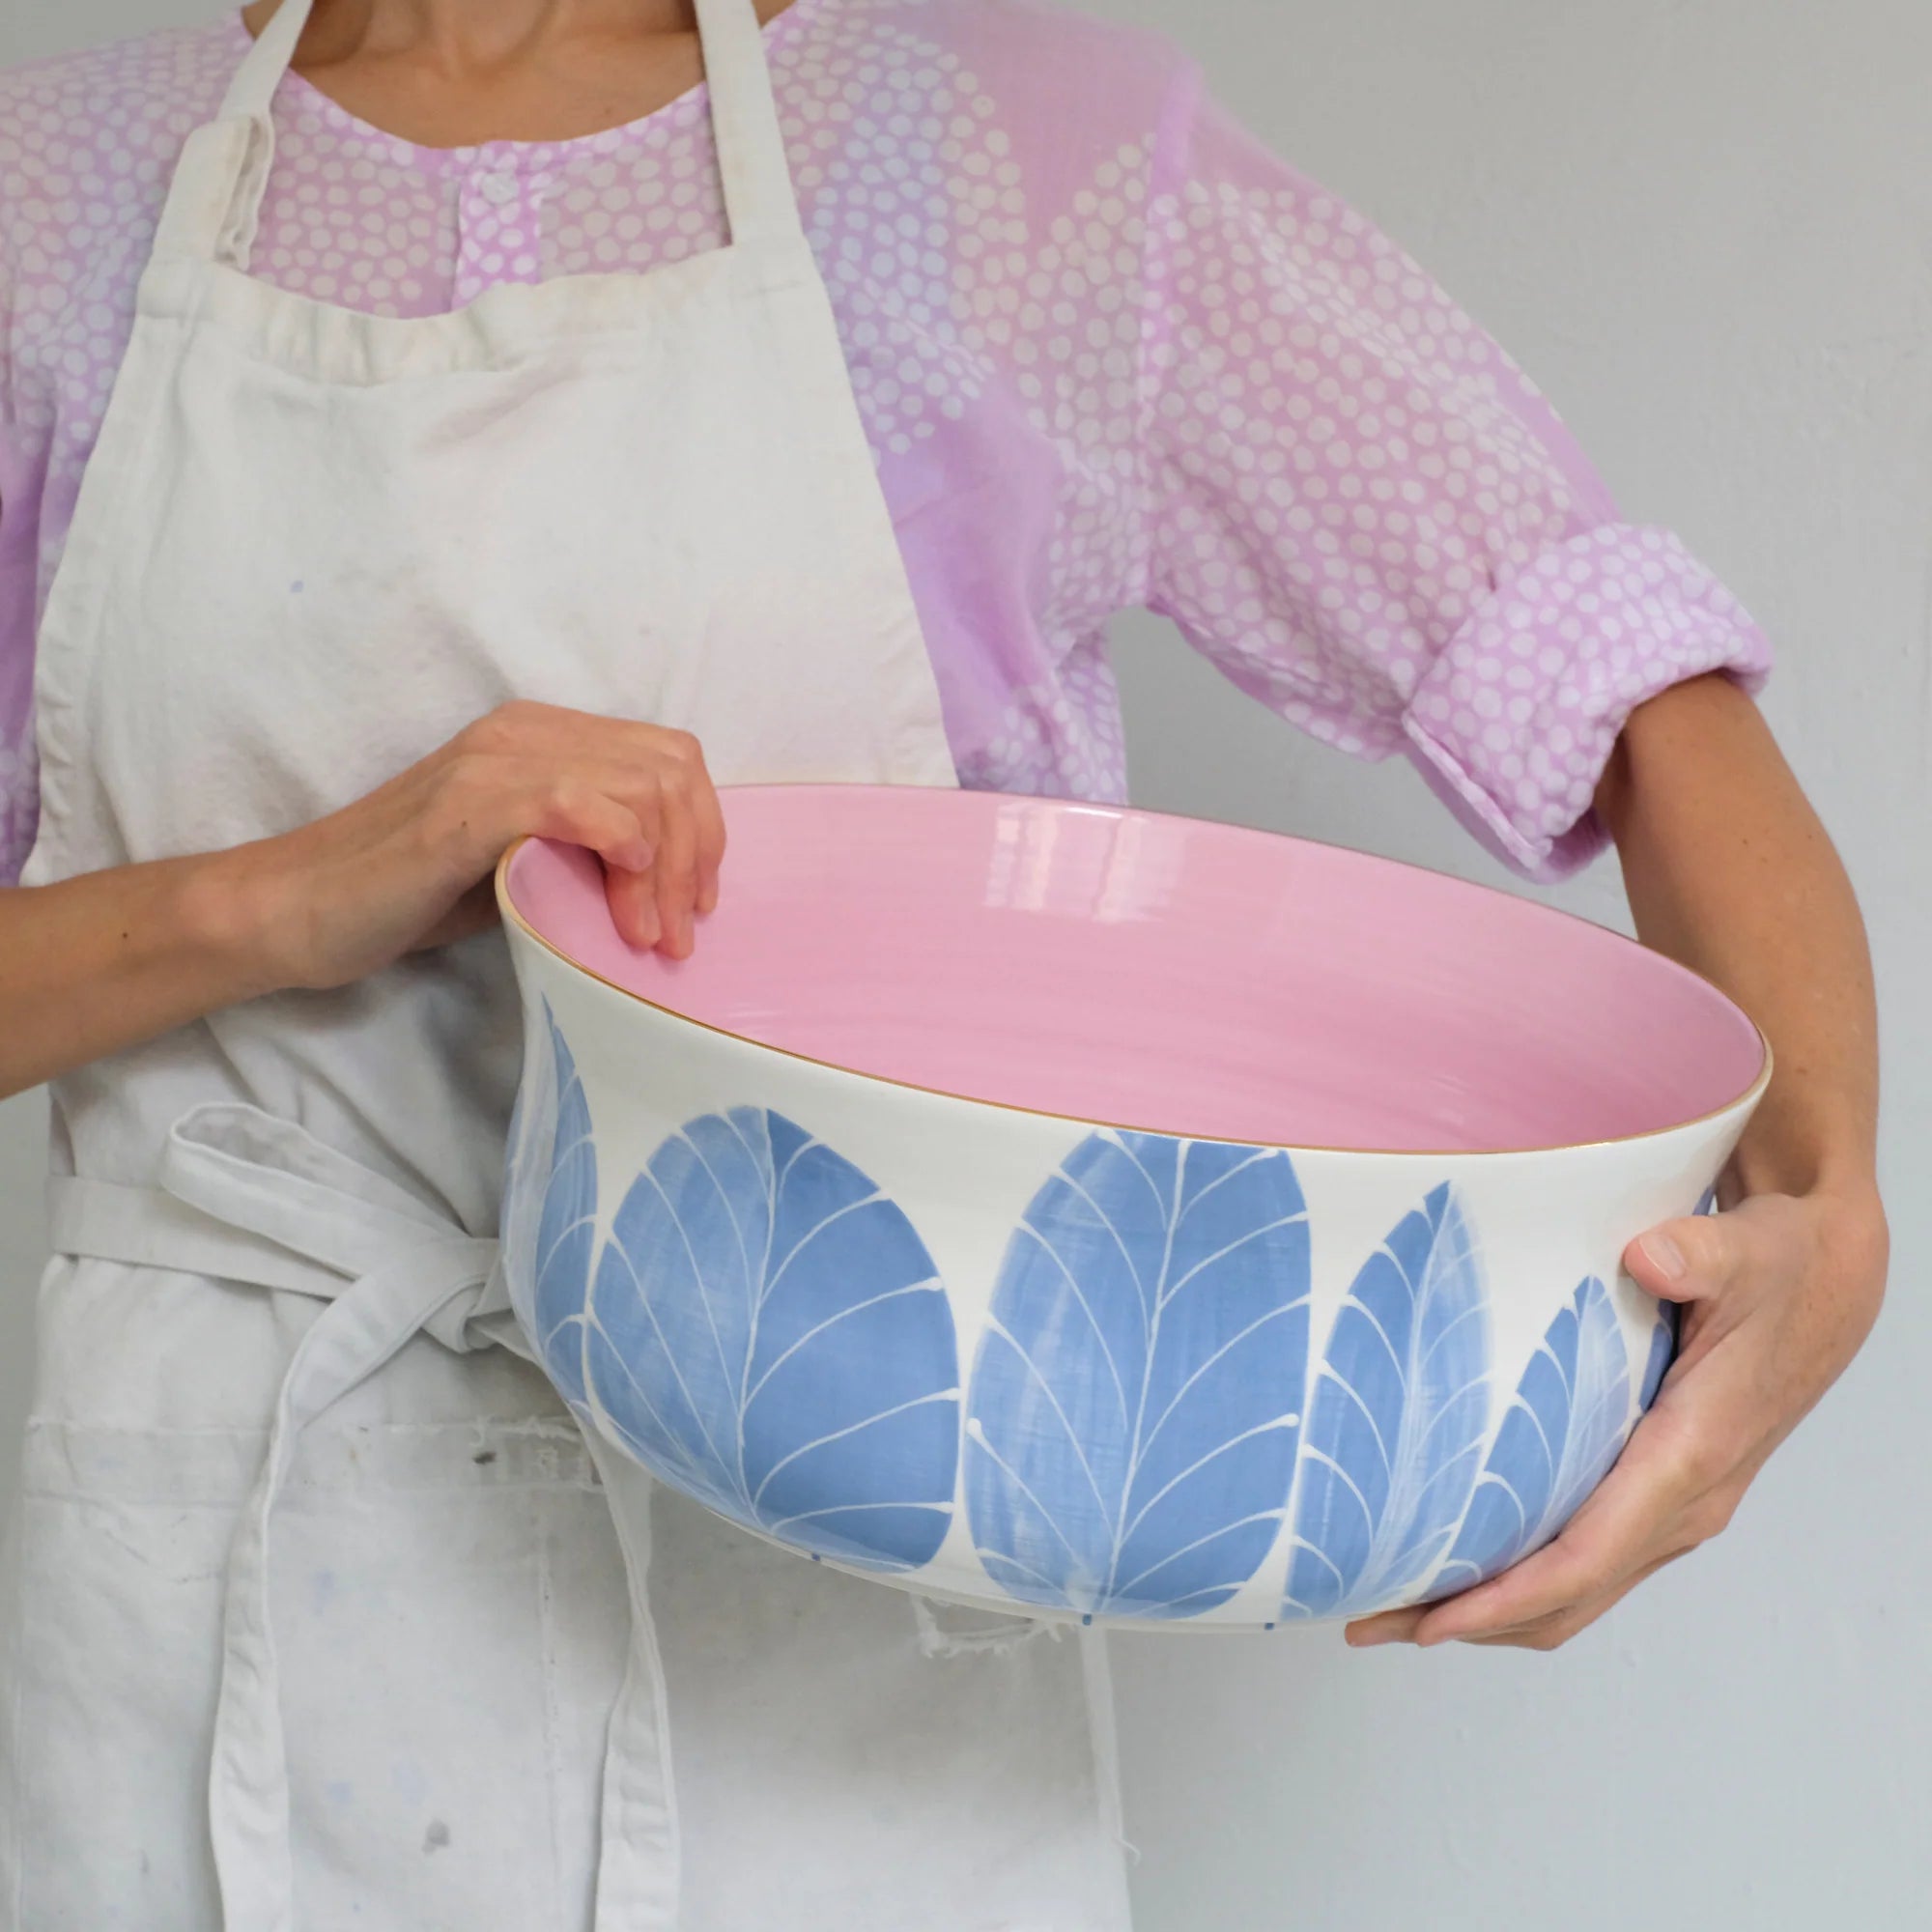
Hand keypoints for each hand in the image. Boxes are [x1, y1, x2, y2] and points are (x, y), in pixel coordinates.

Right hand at [222, 699, 725, 990]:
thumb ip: (586, 851)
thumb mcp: (522, 863)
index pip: (667, 757)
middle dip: (694, 855)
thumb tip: (665, 885)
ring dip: (662, 872)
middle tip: (678, 934)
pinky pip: (575, 803)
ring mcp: (494, 762)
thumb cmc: (409, 894)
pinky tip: (620, 900)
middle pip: (669, 768)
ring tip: (647, 939)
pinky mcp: (467, 805)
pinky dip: (619, 850)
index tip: (696, 904)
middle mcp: (523, 732)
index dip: (703, 830)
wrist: (301, 909)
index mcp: (541, 737)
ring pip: (638, 787)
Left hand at [1344, 1182, 1887, 1651]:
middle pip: (1564, 1598)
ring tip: (1391, 1604)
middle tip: (1368, 1620)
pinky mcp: (1655, 1496)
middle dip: (1468, 1621)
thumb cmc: (1778, 1270)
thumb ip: (1699, 1254)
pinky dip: (1516, 1579)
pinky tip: (1456, 1559)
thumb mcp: (1747, 1252)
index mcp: (1688, 1458)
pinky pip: (1582, 1563)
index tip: (1432, 1620)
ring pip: (1571, 1592)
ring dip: (1486, 1610)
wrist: (1821, 1287)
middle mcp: (1680, 1504)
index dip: (1504, 1598)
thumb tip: (1650, 1258)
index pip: (1586, 1557)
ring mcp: (1669, 1509)